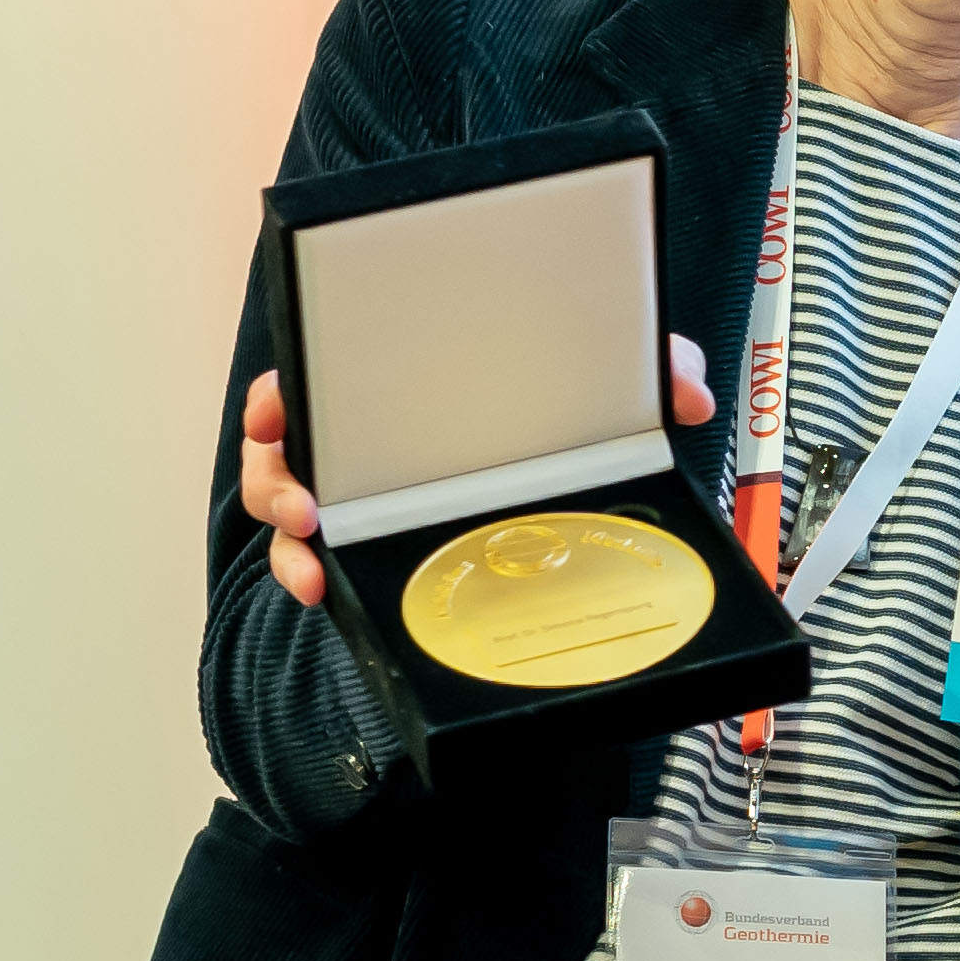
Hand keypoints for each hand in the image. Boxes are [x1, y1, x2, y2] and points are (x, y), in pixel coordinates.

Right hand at [237, 334, 715, 607]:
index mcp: (395, 381)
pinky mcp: (374, 549)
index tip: (276, 412)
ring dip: (289, 548)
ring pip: (292, 519)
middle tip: (302, 507)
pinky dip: (315, 583)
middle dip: (275, 481)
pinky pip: (325, 567)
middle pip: (285, 453)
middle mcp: (366, 440)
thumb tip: (684, 391)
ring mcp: (363, 499)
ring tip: (312, 571)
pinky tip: (326, 596)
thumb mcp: (605, 381)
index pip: (316, 374)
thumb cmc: (560, 410)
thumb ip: (645, 364)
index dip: (284, 393)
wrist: (568, 470)